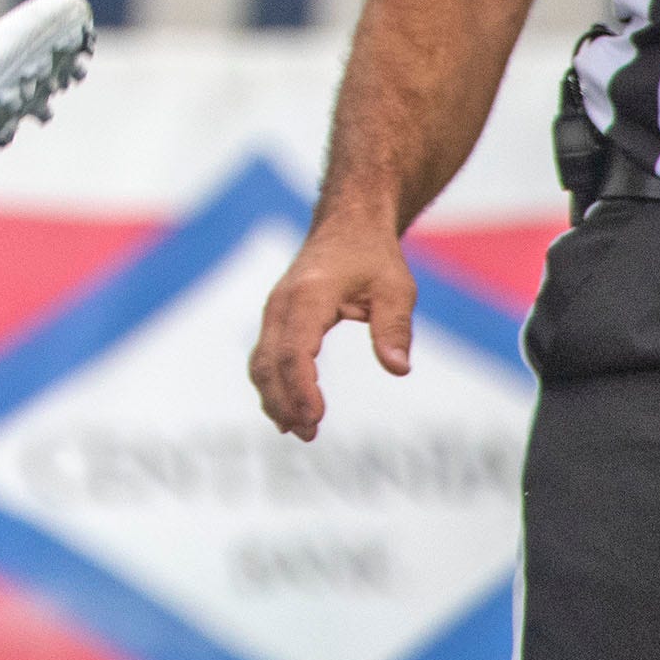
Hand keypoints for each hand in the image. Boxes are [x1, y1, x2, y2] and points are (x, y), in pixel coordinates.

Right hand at [248, 210, 414, 439]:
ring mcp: (275, 310)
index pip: (294, 350)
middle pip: (269, 361)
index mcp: (309, 296)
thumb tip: (398, 368)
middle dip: (284, 402)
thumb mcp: (396, 288)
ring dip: (274, 397)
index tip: (316, 418)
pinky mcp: (277, 317)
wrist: (348, 224)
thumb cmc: (373, 256)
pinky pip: (265, 355)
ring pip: (261, 361)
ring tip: (299, 430)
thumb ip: (395, 328)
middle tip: (308, 435)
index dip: (301, 388)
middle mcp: (282, 304)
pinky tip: (287, 411)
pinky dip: (271, 384)